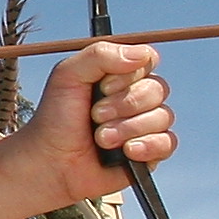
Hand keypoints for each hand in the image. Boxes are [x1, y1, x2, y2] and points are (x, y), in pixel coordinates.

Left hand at [4, 40, 171, 200]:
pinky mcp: (150, 153)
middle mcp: (135, 98)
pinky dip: (147, 146)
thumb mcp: (67, 75)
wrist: (51, 163)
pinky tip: (126, 152)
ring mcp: (144, 125)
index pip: (147, 60)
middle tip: (95, 116)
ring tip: (101, 139)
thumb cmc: (56, 119)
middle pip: (157, 89)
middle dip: (124, 105)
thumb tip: (144, 55)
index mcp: (118, 75)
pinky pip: (167, 143)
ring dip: (128, 128)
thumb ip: (100, 55)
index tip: (104, 87)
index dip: (129, 74)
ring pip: (162, 116)